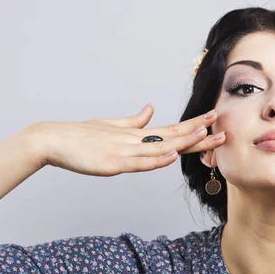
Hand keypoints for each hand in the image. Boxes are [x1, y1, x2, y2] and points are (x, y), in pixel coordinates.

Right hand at [29, 104, 225, 176]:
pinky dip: (156, 159)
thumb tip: (151, 109)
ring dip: (183, 141)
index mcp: (136, 134)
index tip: (212, 119)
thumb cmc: (82, 136)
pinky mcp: (112, 164)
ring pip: (160, 148)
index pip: (171, 129)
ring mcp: (124, 151)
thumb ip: (134, 121)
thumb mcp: (112, 127)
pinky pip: (139, 163)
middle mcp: (135, 140)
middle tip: (221, 126)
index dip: (192, 125)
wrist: (53, 140)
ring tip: (204, 134)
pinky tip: (172, 156)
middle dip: (198, 133)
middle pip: (172, 137)